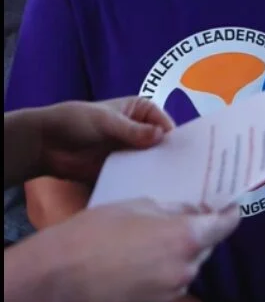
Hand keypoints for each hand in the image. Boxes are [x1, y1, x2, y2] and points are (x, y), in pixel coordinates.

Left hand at [36, 96, 174, 183]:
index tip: (182, 154)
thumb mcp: (106, 121)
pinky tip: (150, 190)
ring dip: (155, 170)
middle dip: (167, 157)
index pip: (165, 124)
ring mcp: (131, 151)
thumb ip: (132, 130)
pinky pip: (136, 175)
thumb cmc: (75, 121)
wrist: (45, 144)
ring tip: (168, 184)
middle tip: (179, 173)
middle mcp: (141, 131)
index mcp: (141, 111)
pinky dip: (141, 181)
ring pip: (151, 161)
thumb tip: (161, 136)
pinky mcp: (121, 169)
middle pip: (161, 145)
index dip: (174, 138)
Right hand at [43, 199, 240, 301]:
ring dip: (182, 254)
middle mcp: (187, 266)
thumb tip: (197, 211)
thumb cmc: (97, 229)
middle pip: (208, 245)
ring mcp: (175, 289)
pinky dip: (168, 272)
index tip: (230, 207)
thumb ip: (176, 209)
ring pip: (191, 266)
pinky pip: (175, 283)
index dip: (230, 214)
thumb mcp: (140, 205)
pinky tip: (144, 263)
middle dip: (199, 233)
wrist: (60, 272)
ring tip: (153, 243)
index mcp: (186, 236)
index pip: (226, 225)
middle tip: (182, 220)